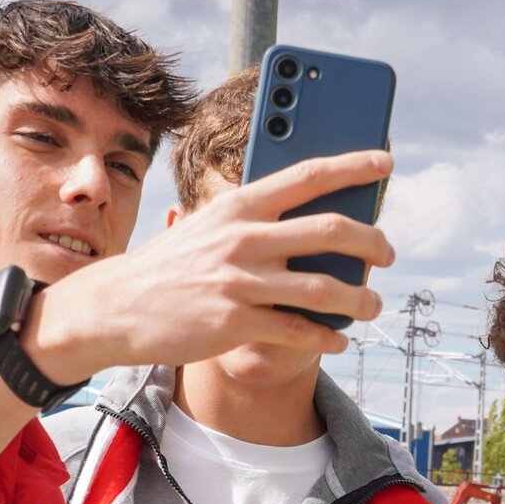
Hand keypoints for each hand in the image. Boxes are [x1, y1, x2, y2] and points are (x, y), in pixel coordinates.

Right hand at [27, 150, 395, 382]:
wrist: (116, 307)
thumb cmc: (171, 266)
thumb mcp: (207, 227)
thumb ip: (250, 219)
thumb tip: (308, 217)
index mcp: (239, 206)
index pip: (307, 176)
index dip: (352, 166)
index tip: (385, 163)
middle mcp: (243, 238)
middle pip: (330, 230)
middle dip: (372, 242)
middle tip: (388, 254)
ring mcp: (239, 281)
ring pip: (323, 289)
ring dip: (358, 299)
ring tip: (372, 305)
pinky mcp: (234, 323)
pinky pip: (297, 331)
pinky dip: (326, 338)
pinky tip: (338, 340)